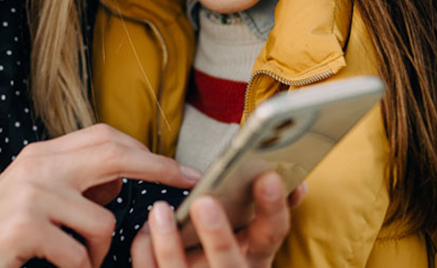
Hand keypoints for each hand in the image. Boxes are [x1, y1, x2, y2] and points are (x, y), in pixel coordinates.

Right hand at [0, 124, 202, 267]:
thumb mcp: (35, 202)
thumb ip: (73, 185)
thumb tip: (119, 179)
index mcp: (41, 156)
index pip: (105, 137)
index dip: (148, 152)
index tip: (181, 169)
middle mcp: (36, 165)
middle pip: (114, 153)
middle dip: (158, 169)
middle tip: (189, 185)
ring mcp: (29, 193)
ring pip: (103, 220)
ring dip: (99, 253)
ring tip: (77, 263)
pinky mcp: (23, 226)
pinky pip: (79, 255)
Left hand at [130, 172, 294, 267]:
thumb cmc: (229, 248)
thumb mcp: (252, 233)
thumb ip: (265, 208)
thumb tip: (291, 178)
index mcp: (256, 253)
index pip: (272, 232)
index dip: (272, 207)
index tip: (268, 177)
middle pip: (228, 262)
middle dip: (217, 235)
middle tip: (205, 202)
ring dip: (169, 243)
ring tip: (160, 211)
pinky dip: (146, 248)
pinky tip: (145, 227)